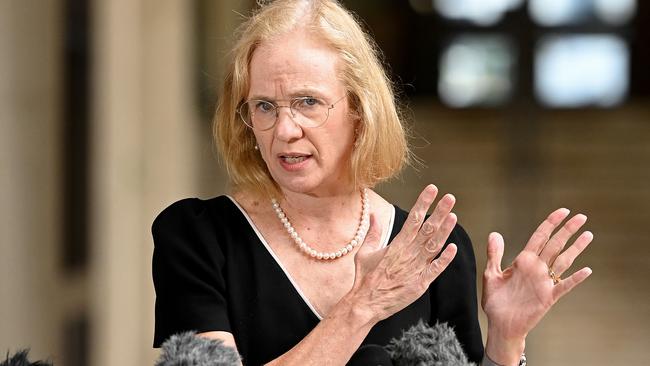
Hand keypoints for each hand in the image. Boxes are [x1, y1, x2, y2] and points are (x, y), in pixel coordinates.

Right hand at [349, 185, 458, 322]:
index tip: (432, 190)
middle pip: (427, 229)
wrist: (365, 303)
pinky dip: (445, 259)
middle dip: (439, 212)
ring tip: (454, 216)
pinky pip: (435, 269)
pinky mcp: (420, 284)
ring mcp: (415, 269)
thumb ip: (372, 232)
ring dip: (445, 231)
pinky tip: (453, 248)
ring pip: (434, 246)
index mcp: (396, 245)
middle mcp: (408, 254)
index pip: (413, 219)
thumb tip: (373, 214)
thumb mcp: (364, 252)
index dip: (423, 203)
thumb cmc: (364, 278)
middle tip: (450, 198)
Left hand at [482, 208, 593, 364]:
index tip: (563, 211)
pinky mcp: (548, 298)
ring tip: (588, 235)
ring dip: (575, 249)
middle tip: (581, 216)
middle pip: (555, 245)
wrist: (500, 325)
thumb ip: (494, 254)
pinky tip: (586, 270)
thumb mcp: (492, 274)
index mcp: (523, 261)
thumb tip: (495, 233)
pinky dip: (574, 279)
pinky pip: (563, 286)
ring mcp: (544, 282)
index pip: (540, 237)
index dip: (550, 223)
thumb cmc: (496, 301)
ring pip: (562, 261)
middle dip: (567, 230)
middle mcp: (536, 268)